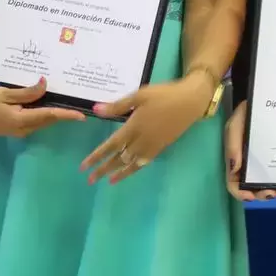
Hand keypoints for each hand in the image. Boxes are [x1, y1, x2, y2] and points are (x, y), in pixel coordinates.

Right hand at [0, 77, 85, 137]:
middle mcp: (22, 129)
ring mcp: (18, 132)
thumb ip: (27, 93)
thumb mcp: (5, 93)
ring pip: (42, 122)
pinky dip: (42, 115)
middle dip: (63, 113)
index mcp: (20, 119)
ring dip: (53, 114)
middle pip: (48, 120)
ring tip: (67, 102)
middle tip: (78, 103)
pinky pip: (34, 123)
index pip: (49, 115)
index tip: (82, 116)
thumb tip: (45, 85)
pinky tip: (46, 105)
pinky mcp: (14, 130)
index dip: (67, 115)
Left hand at [82, 74, 213, 183]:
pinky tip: (129, 171)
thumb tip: (96, 110)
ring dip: (119, 172)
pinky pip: (145, 161)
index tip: (84, 167)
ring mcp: (152, 144)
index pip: (111, 146)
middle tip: (90, 179)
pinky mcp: (162, 146)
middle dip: (104, 169)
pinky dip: (135, 168)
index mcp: (133, 126)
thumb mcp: (140, 95)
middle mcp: (141, 139)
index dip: (96, 157)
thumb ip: (118, 106)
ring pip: (132, 163)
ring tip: (108, 181)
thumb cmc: (165, 94)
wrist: (191, 100)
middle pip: (119, 158)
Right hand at [223, 101, 275, 201]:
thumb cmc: (246, 113)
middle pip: (251, 187)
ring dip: (272, 191)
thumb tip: (235, 169)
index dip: (240, 193)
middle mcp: (248, 164)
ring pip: (265, 183)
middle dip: (261, 195)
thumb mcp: (235, 126)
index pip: (233, 183)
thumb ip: (233, 145)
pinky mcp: (275, 157)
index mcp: (235, 160)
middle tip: (273, 193)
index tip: (251, 196)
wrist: (264, 100)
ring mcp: (262, 162)